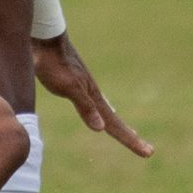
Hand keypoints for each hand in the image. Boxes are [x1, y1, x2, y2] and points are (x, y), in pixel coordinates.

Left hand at [33, 34, 151, 156]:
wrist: (44, 39)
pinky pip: (93, 106)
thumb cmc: (54, 64)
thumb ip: (84, 106)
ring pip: (106, 112)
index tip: (148, 152)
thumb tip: (101, 128)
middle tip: (148, 151)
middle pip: (115, 120)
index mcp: (94, 97)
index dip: (130, 140)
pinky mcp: (73, 83)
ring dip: (117, 125)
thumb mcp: (69, 87)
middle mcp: (93, 94)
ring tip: (130, 133)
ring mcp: (84, 88)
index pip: (115, 125)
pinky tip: (99, 113)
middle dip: (130, 136)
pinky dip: (102, 114)